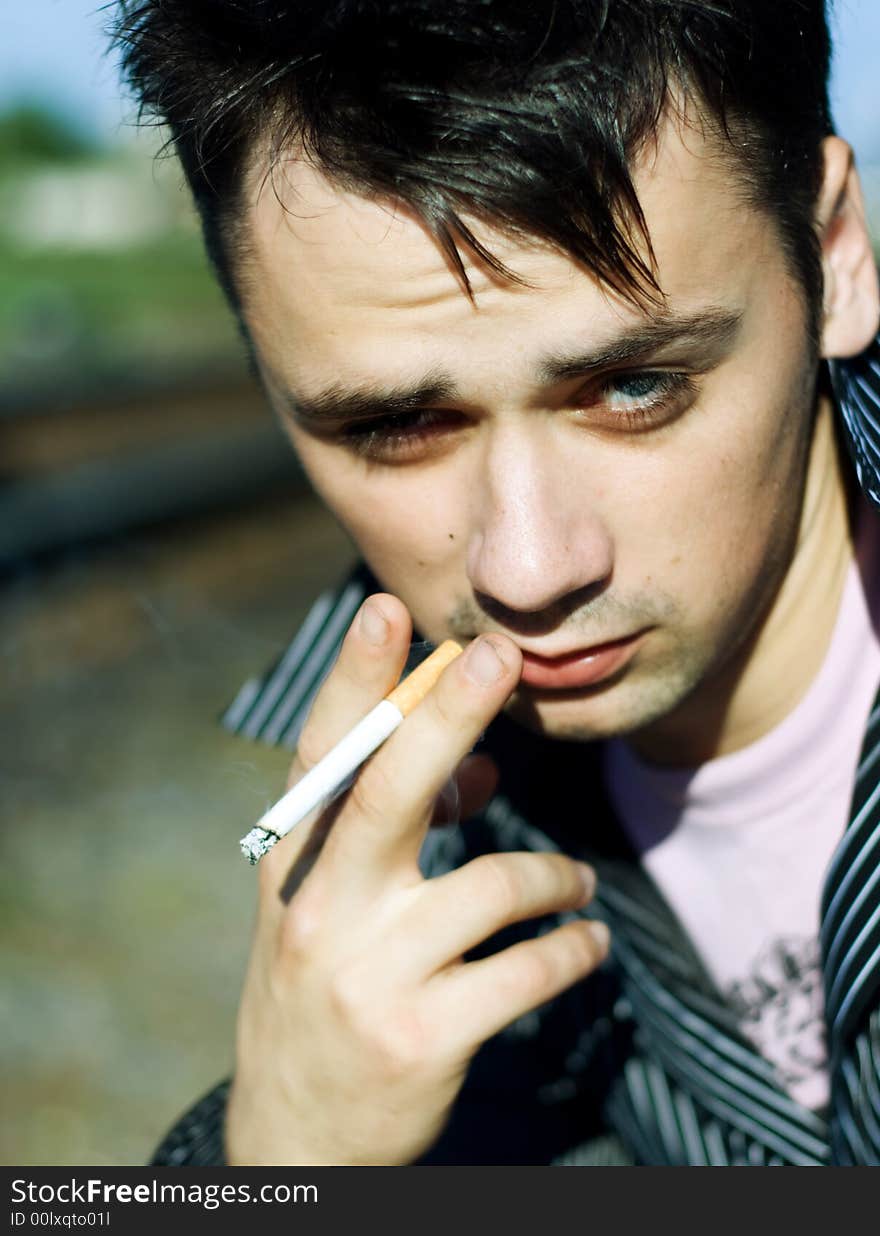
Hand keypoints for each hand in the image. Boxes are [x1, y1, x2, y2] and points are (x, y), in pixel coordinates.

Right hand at [225, 594, 608, 1164]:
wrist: (296, 1135)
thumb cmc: (325, 991)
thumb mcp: (333, 908)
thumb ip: (393, 833)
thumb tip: (482, 762)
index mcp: (296, 868)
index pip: (323, 758)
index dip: (353, 680)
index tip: (389, 612)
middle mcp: (324, 910)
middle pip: (393, 789)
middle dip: (450, 714)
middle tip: (503, 655)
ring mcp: (371, 976)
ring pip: (494, 886)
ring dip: (556, 878)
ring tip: (578, 887)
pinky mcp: (424, 1038)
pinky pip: (528, 970)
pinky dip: (573, 950)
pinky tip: (586, 944)